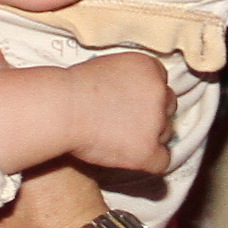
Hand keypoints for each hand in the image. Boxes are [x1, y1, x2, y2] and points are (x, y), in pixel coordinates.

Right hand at [68, 51, 173, 176]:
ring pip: (166, 132)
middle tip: (125, 122)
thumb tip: (130, 94)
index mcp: (149, 67)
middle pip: (167, 106)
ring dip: (149, 136)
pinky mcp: (148, 150)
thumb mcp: (105, 67)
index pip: (160, 83)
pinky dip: (149, 161)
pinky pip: (162, 161)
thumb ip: (126, 78)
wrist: (61, 109)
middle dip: (151, 114)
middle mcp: (160, 92)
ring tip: (121, 139)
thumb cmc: (71, 87)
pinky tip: (132, 158)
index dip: (145, 95)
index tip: (128, 103)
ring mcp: (156, 122)